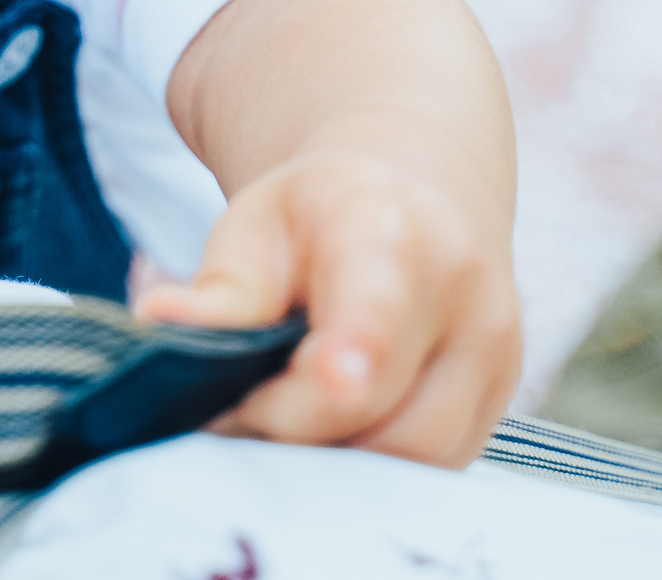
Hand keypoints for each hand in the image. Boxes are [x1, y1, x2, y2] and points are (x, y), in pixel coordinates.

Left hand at [134, 143, 521, 466]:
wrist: (415, 196)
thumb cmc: (318, 216)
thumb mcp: (257, 225)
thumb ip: (222, 288)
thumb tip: (161, 323)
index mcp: (386, 229)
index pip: (376, 305)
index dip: (356, 350)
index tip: (331, 378)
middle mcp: (460, 288)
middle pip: (377, 408)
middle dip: (293, 427)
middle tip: (238, 408)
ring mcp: (491, 348)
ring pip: (412, 455)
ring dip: (338, 457)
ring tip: (288, 415)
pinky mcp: (500, 396)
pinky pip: (436, 464)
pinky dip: (377, 463)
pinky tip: (338, 428)